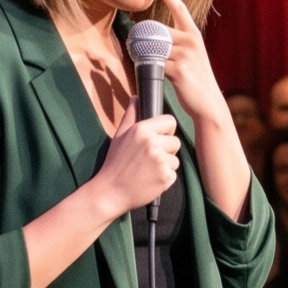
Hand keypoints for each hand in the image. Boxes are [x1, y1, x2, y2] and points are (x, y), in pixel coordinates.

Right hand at [93, 98, 180, 215]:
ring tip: (147, 170)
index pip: (170, 121)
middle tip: (149, 159)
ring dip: (165, 165)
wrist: (111, 191)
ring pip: (175, 159)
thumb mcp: (120, 135)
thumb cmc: (115, 162)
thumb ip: (131, 115)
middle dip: (167, 150)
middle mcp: (152, 143)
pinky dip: (164, 178)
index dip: (166, 131)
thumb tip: (136, 97)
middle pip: (176, 142)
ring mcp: (160, 161)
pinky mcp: (166, 177)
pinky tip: (150, 179)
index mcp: (142, 130)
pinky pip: (174, 174)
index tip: (158, 139)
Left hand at [149, 0, 223, 126]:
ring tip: (149, 65)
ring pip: (154, 48)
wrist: (208, 104)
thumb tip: (153, 40)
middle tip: (139, 48)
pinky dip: (150, 68)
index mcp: (193, 35)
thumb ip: (175, 45)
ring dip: (146, 56)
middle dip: (146, 41)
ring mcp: (185, 55)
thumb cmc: (197, 81)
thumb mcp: (191, 57)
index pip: (178, 8)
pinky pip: (155, 63)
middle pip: (158, 32)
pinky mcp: (178, 69)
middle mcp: (191, 41)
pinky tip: (152, 73)